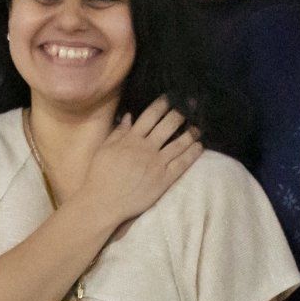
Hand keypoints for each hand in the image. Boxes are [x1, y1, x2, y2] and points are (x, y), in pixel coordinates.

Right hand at [76, 98, 202, 225]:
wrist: (103, 202)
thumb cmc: (100, 176)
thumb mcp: (104, 149)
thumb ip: (118, 132)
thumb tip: (129, 116)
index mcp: (131, 139)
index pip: (150, 116)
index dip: (161, 105)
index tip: (170, 98)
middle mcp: (146, 148)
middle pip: (167, 126)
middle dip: (179, 114)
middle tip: (189, 108)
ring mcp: (156, 164)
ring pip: (178, 143)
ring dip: (190, 133)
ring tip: (198, 127)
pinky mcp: (164, 179)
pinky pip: (182, 163)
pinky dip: (192, 153)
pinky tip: (199, 146)